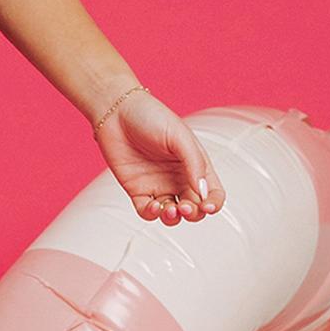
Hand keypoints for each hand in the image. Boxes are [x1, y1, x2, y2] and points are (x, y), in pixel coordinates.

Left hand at [92, 86, 223, 224]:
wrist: (116, 112)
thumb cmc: (151, 117)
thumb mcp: (179, 136)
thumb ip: (194, 163)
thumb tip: (202, 192)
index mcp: (195, 165)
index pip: (212, 193)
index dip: (213, 204)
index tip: (206, 206)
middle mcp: (178, 179)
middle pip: (194, 208)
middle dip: (192, 213)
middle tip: (183, 206)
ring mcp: (158, 186)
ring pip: (172, 215)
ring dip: (173, 218)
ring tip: (168, 209)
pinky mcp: (137, 190)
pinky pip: (147, 212)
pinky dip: (152, 215)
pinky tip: (152, 206)